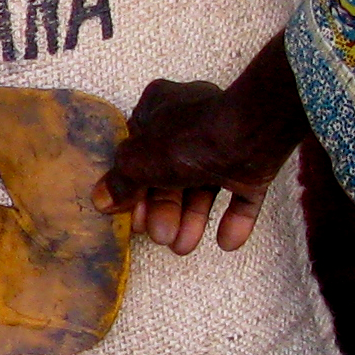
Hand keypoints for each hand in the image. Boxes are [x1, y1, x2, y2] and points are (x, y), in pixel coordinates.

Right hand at [93, 34, 306, 253]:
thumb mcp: (140, 161)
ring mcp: (225, 143)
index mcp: (160, 109)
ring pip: (203, 187)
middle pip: (169, 174)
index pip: (137, 151)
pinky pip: (241, 195)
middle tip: (161, 236)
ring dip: (193, 220)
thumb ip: (120, 181)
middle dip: (164, 211)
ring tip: (185, 246)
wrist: (252, 135)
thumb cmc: (188, 140)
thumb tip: (101, 198)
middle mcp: (191, 124)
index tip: (130, 216)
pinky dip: (233, 220)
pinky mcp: (252, 163)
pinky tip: (227, 240)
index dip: (132, 186)